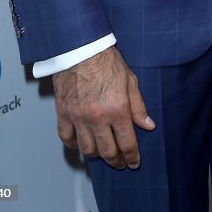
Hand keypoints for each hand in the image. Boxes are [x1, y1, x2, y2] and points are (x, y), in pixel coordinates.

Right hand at [53, 47, 154, 168]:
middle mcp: (98, 117)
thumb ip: (139, 106)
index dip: (132, 157)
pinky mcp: (64, 114)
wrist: (80, 48)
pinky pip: (67, 139)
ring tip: (103, 152)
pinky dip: (74, 145)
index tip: (134, 162)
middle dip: (117, 161)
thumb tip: (148, 125)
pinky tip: (81, 143)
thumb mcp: (130, 80)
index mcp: (117, 109)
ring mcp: (79, 118)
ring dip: (97, 155)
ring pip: (87, 149)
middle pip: (107, 152)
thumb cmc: (105, 60)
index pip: (127, 143)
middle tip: (120, 162)